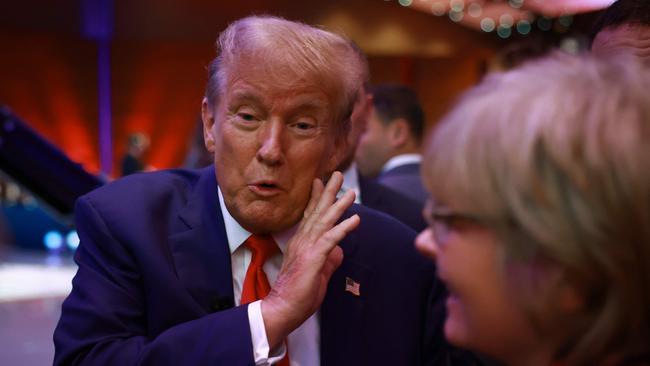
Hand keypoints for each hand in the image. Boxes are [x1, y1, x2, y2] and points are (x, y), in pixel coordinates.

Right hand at [261, 171, 359, 347]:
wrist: (282, 308)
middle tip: (337, 174)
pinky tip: (356, 219)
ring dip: (339, 205)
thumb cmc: (297, 294)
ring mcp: (307, 248)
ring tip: (351, 192)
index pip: (310, 216)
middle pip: (317, 212)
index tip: (321, 181)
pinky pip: (331, 239)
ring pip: (325, 221)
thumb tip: (339, 252)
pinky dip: (343, 228)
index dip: (317, 198)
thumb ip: (329, 261)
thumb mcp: (317, 274)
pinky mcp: (313, 258)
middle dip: (328, 192)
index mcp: (301, 243)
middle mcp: (302, 241)